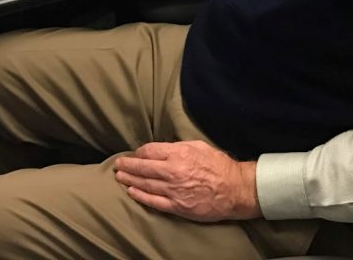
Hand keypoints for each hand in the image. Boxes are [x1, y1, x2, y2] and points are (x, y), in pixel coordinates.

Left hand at [113, 140, 260, 221]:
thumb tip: (162, 148)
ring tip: (119, 177)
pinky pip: (153, 201)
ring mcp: (174, 190)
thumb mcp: (199, 146)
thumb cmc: (219, 166)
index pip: (149, 151)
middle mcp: (173, 171)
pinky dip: (140, 196)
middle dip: (127, 166)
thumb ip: (178, 147)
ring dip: (129, 180)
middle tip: (118, 165)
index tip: (135, 154)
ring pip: (144, 184)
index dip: (139, 153)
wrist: (235, 189)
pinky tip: (131, 192)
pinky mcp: (177, 206)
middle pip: (142, 167)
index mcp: (179, 153)